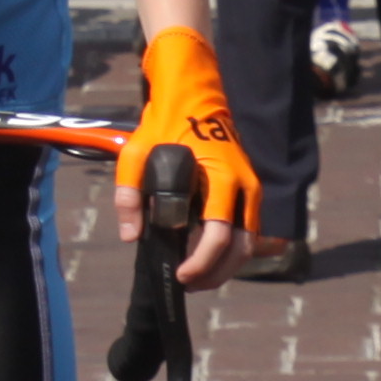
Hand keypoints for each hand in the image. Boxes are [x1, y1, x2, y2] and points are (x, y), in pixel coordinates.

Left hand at [119, 26, 263, 271]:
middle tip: (188, 283)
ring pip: (249, 244)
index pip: (219, 234)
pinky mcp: (250, 193)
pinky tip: (205, 258)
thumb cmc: (165, 124)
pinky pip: (246, 232)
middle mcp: (245, 186)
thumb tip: (131, 236)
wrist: (196, 97)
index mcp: (222, 177)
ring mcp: (252, 190)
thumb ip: (129, 195)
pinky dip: (230, 251)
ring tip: (195, 277)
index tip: (180, 275)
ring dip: (225, 267)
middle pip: (242, 248)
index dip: (201, 263)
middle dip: (216, 273)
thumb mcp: (136, 154)